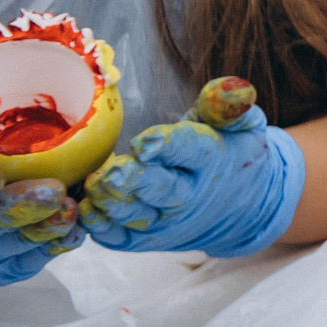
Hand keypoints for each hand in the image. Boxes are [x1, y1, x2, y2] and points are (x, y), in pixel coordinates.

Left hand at [80, 79, 305, 256]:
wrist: (240, 207)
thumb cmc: (230, 153)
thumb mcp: (243, 125)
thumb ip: (227, 105)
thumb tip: (225, 87)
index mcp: (212, 160)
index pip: (192, 151)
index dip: (168, 146)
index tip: (144, 141)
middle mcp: (189, 196)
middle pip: (161, 190)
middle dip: (135, 181)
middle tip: (112, 172)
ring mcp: (164, 221)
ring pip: (133, 216)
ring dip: (111, 202)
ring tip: (93, 183)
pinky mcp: (142, 239)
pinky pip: (115, 236)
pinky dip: (97, 223)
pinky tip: (83, 205)